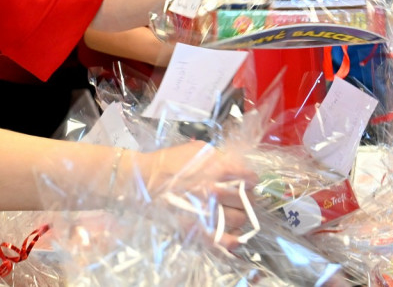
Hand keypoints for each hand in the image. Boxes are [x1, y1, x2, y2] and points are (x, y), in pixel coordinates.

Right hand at [140, 141, 257, 247]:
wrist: (141, 183)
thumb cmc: (167, 163)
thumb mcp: (196, 150)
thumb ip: (220, 156)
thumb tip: (237, 166)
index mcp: (218, 169)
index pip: (250, 178)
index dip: (250, 180)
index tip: (248, 182)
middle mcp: (216, 192)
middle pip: (248, 201)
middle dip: (246, 199)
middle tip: (240, 199)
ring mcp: (208, 213)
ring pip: (239, 221)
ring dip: (239, 217)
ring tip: (231, 213)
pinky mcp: (198, 231)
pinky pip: (224, 241)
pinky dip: (232, 241)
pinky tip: (233, 238)